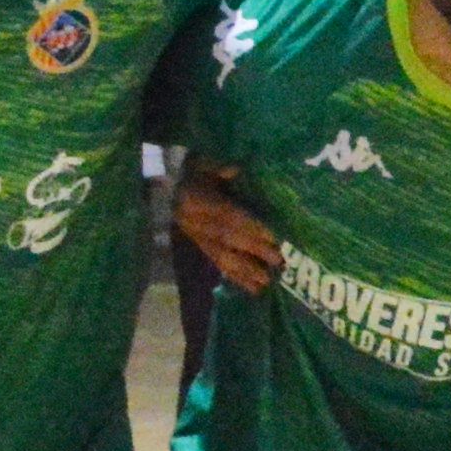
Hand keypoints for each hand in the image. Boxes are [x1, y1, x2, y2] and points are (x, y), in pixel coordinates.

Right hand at [170, 162, 282, 293]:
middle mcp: (192, 222)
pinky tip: (254, 288)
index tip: (272, 235)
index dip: (248, 226)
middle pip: (226, 238)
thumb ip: (222, 168)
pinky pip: (217, 264)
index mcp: (195, 198)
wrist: (172, 181)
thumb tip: (237, 171)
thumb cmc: (196, 168)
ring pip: (221, 256)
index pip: (225, 214)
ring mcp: (194, 237)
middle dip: (253, 250)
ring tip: (266, 282)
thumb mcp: (206, 161)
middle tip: (278, 260)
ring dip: (245, 270)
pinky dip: (236, 277)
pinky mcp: (199, 247)